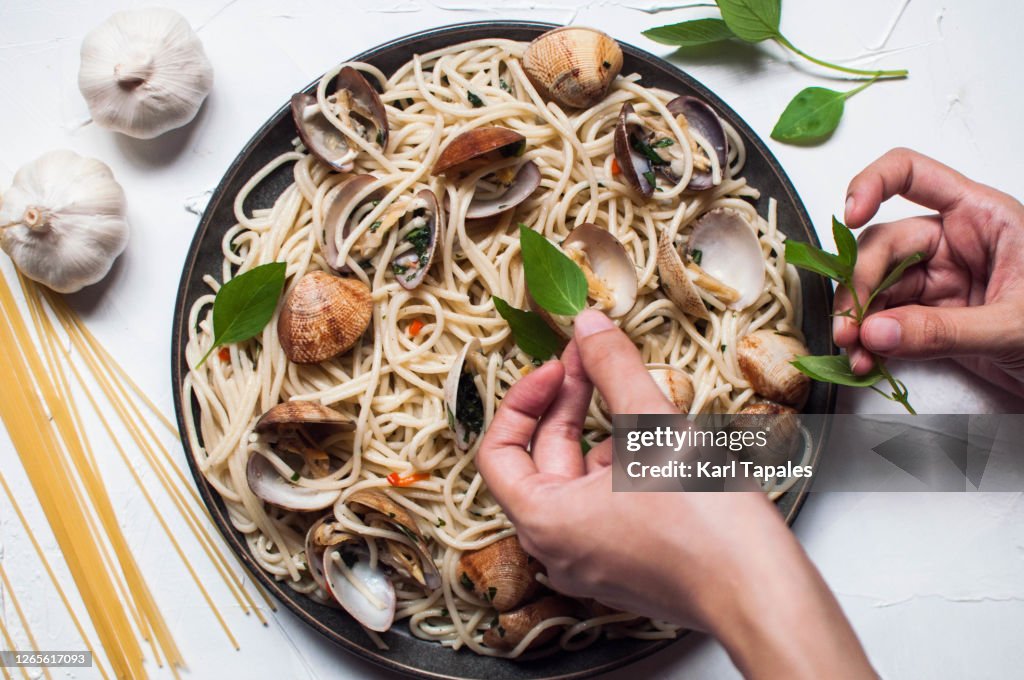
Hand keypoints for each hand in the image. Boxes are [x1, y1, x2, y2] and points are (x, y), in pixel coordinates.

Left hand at [478, 309, 874, 678]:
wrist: (764, 594)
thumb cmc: (706, 524)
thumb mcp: (653, 427)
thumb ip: (613, 368)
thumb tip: (588, 324)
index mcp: (544, 521)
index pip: (498, 450)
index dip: (523, 398)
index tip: (558, 366)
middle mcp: (558, 549)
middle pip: (542, 459)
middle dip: (567, 403)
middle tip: (592, 358)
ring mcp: (593, 561)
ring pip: (580, 481)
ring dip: (600, 432)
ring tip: (634, 395)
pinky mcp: (627, 565)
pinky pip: (606, 506)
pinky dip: (621, 466)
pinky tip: (657, 440)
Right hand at [836, 148, 1023, 396]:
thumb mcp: (1014, 328)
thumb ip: (942, 331)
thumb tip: (875, 331)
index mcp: (982, 217)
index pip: (912, 174)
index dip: (872, 183)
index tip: (849, 215)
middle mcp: (955, 241)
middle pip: (883, 243)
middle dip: (860, 284)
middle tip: (851, 326)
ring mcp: (940, 280)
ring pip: (877, 287)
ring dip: (859, 320)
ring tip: (857, 354)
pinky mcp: (931, 317)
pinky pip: (886, 322)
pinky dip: (871, 343)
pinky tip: (869, 363)